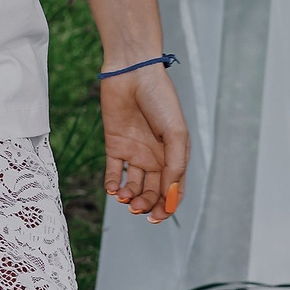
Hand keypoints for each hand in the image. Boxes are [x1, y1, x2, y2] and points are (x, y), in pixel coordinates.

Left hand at [100, 62, 187, 221]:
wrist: (132, 73)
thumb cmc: (160, 99)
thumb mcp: (176, 134)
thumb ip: (174, 166)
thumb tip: (169, 195)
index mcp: (175, 155)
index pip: (173, 189)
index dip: (167, 206)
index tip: (158, 216)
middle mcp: (156, 157)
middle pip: (153, 191)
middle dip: (146, 204)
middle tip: (137, 208)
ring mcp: (135, 152)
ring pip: (133, 186)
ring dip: (129, 197)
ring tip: (124, 197)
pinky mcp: (115, 146)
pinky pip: (114, 172)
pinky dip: (113, 184)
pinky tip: (113, 188)